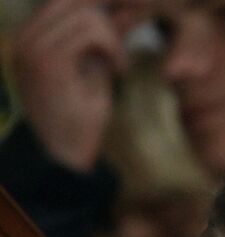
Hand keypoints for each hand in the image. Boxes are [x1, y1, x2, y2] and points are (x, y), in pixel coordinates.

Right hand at [11, 0, 150, 172]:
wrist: (64, 154)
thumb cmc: (77, 116)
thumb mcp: (85, 70)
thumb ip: (91, 41)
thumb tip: (110, 10)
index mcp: (30, 38)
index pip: (63, 0)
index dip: (97, 8)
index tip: (119, 29)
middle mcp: (25, 38)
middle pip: (75, 1)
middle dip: (107, 21)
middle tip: (119, 52)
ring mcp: (34, 48)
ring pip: (86, 13)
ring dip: (111, 37)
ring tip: (117, 64)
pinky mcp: (49, 61)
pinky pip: (91, 31)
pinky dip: (112, 46)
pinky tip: (118, 69)